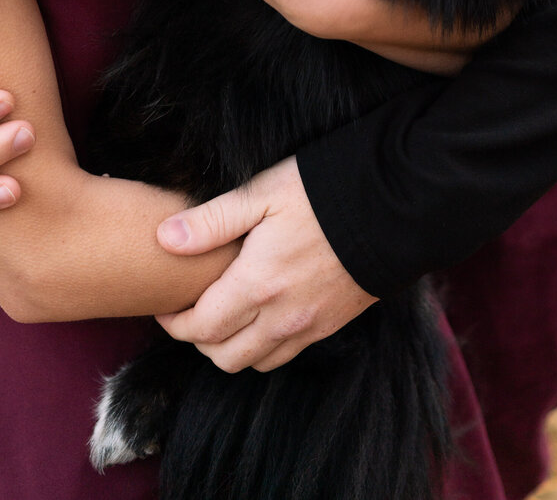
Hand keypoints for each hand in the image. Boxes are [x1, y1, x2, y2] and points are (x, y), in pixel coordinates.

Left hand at [154, 157, 374, 370]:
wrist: (392, 208)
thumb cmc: (321, 192)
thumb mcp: (261, 193)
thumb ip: (211, 220)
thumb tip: (165, 238)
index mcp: (257, 284)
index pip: (200, 327)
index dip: (174, 323)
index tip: (164, 306)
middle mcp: (281, 317)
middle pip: (222, 356)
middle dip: (197, 340)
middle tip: (188, 310)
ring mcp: (308, 327)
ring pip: (254, 363)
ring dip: (229, 349)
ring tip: (221, 315)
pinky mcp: (329, 327)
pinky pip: (284, 357)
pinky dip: (262, 348)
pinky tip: (258, 317)